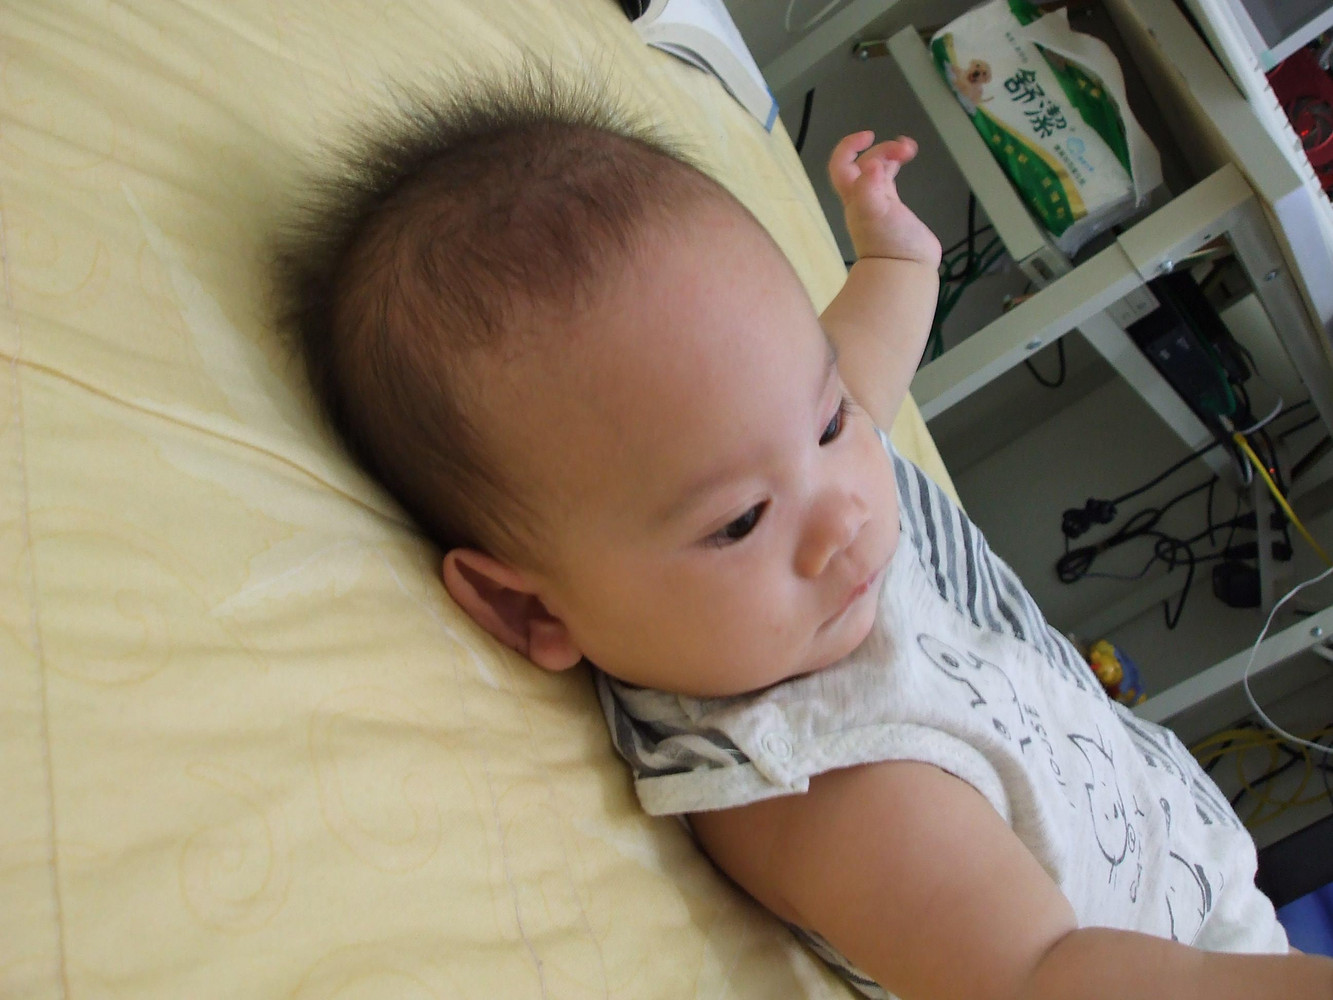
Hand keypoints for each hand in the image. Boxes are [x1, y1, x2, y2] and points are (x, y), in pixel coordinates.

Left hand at [828, 132, 940, 267]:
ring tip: (910, 149)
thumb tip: (872, 165)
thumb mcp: (875, 213)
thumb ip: (869, 189)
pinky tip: (908, 161)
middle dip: (883, 149)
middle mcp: (862, 197)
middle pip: (864, 162)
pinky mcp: (893, 209)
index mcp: (854, 195)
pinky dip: (896, 166)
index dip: (849, 146)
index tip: (869, 135)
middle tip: (907, 150)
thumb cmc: (888, 243)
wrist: (904, 270)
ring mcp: (877, 203)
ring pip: (878, 168)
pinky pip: (889, 180)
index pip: (840, 164)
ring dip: (890, 154)